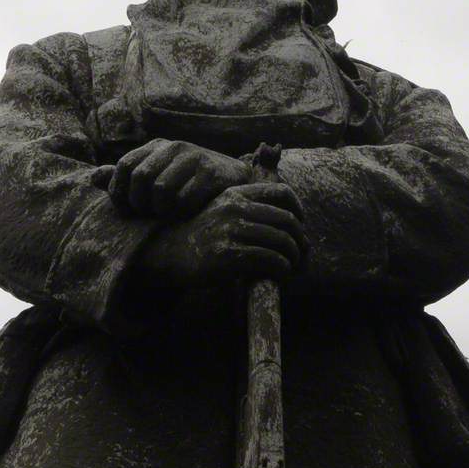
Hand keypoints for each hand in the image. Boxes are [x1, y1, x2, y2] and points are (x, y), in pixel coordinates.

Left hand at [105, 139, 252, 219]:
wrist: (235, 178)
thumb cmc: (189, 180)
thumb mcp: (157, 173)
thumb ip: (126, 177)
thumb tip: (92, 178)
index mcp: (156, 146)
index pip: (124, 166)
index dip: (119, 192)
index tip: (127, 211)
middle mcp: (173, 147)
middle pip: (141, 178)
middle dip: (140, 204)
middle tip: (149, 215)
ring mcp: (194, 157)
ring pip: (162, 190)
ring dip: (161, 210)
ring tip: (168, 214)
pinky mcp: (211, 172)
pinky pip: (185, 199)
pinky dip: (181, 212)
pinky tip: (186, 214)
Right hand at [137, 182, 306, 286]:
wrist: (169, 252)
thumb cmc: (203, 236)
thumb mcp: (224, 212)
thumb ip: (252, 212)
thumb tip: (296, 229)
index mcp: (236, 193)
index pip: (282, 193)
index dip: (299, 210)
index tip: (300, 227)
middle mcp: (235, 208)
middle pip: (287, 220)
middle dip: (299, 241)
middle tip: (300, 256)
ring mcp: (231, 229)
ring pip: (282, 240)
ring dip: (292, 258)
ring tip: (290, 267)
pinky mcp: (228, 254)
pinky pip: (270, 259)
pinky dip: (281, 268)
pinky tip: (279, 274)